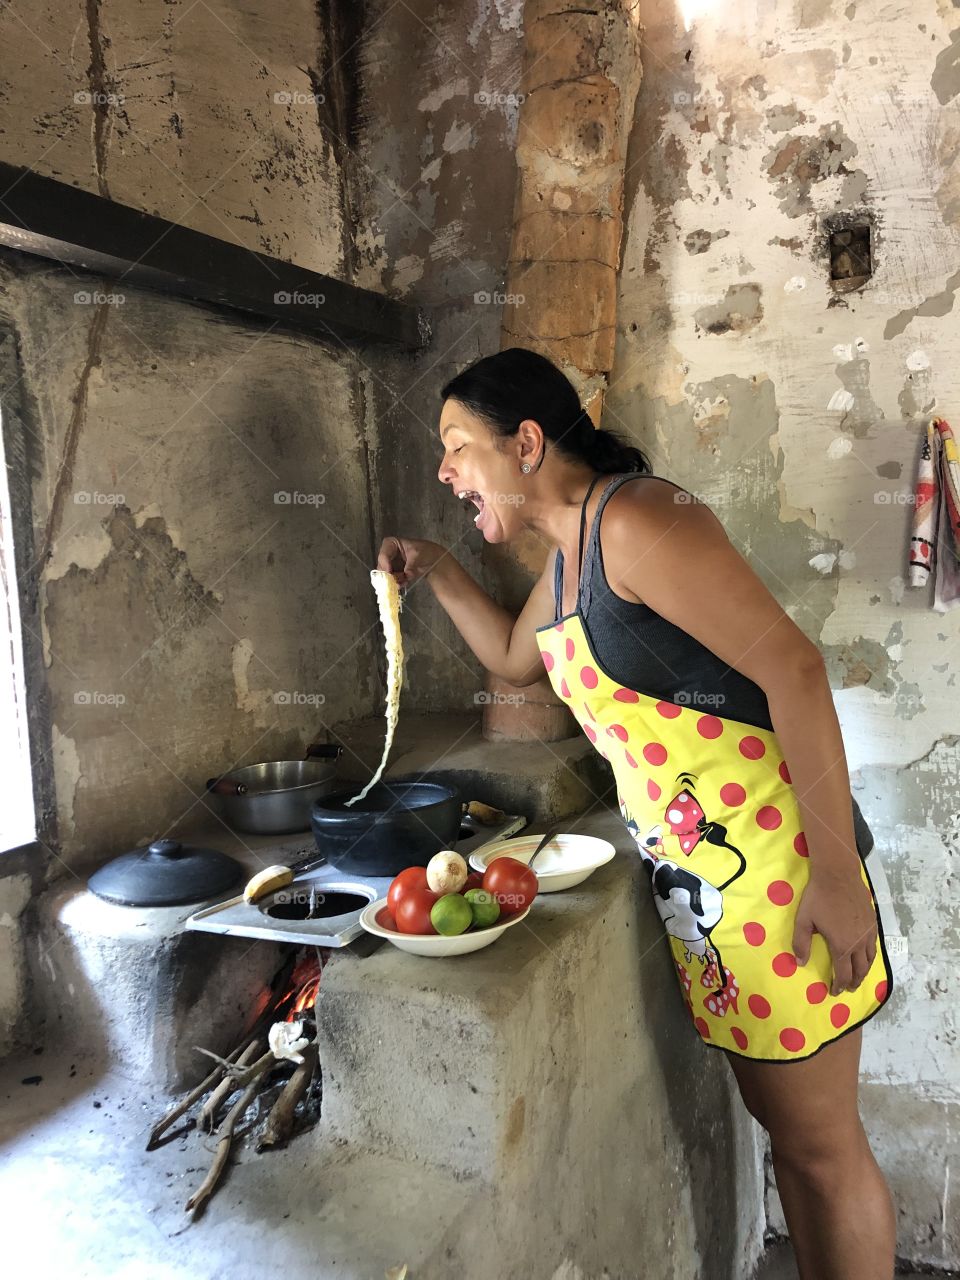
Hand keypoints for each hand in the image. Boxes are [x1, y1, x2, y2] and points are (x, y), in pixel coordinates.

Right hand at [376, 536, 446, 587]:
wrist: (433, 559)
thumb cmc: (425, 551)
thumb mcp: (418, 554)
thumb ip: (411, 564)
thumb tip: (406, 574)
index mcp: (392, 544)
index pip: (384, 553)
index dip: (385, 563)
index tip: (389, 572)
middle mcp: (389, 554)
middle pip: (382, 566)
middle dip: (388, 574)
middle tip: (394, 580)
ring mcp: (391, 565)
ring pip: (385, 575)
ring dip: (393, 580)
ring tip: (403, 580)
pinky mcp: (396, 574)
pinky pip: (392, 581)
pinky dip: (397, 583)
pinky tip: (404, 584)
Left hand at [792, 862, 877, 996]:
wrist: (838, 876)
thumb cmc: (818, 898)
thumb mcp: (803, 921)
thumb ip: (801, 943)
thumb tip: (800, 963)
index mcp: (842, 946)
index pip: (843, 974)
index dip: (839, 986)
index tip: (835, 992)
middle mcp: (859, 943)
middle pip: (860, 970)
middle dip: (854, 982)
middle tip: (848, 988)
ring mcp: (868, 933)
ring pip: (870, 959)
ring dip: (864, 971)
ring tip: (858, 977)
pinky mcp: (872, 923)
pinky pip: (874, 945)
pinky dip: (870, 956)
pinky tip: (865, 955)